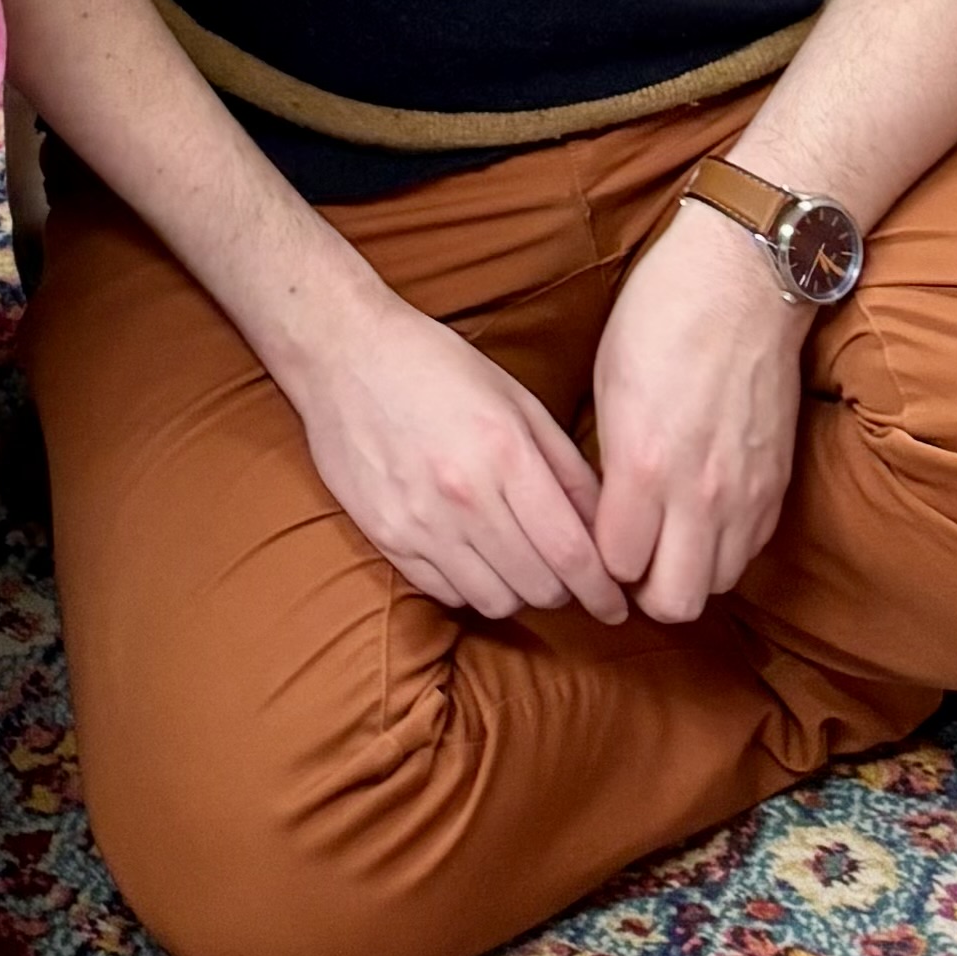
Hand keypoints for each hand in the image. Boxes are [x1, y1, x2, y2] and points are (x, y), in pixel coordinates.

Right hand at [283, 270, 624, 622]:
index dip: (603, 591)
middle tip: (567, 576)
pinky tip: (473, 557)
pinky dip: (471, 587)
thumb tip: (606, 528)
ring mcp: (420, 521)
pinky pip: (447, 593)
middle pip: (540, 587)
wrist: (340, 349)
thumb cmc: (433, 364)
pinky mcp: (385, 536)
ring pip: (496, 601)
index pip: (572, 554)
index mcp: (504, 453)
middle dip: (566, 591)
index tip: (616, 605)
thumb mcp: (514, 397)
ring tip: (517, 564)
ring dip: (518, 592)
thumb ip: (565, 465)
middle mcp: (464, 495)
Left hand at [586, 195, 811, 617]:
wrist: (742, 281)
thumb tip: (607, 511)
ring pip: (718, 585)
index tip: (591, 538)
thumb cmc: (660, 316)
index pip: (617, 565)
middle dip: (645, 591)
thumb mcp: (608, 382)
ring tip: (666, 538)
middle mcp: (700, 493)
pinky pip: (751, 551)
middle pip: (676, 602)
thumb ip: (609, 460)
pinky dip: (724, 548)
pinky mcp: (778, 486)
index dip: (598, 558)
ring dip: (689, 572)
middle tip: (629, 558)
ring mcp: (746, 494)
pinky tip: (702, 515)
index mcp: (644, 464)